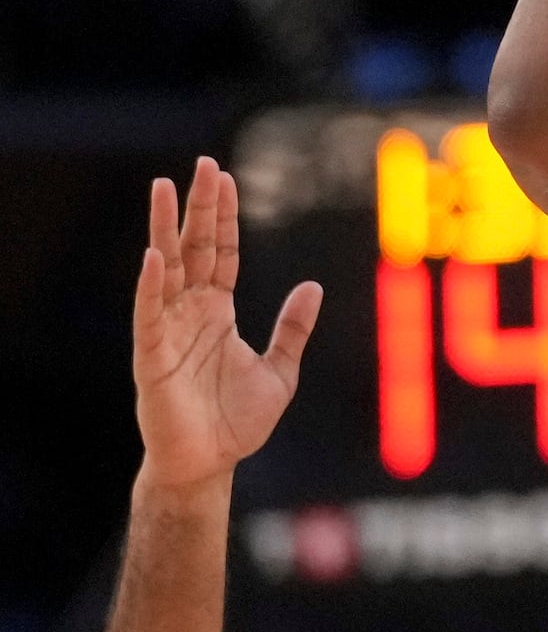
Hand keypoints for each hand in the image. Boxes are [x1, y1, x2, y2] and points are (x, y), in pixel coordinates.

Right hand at [132, 157, 321, 491]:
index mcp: (219, 311)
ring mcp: (169, 330)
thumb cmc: (237, 422)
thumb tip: (314, 285)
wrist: (210, 466)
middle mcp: (191, 312)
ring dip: (163, 229)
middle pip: (194, 248)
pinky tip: (154, 256)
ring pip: (165, 269)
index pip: (222, 252)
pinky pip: (150, 314)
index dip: (224, 216)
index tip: (226, 177)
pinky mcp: (152, 356)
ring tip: (162, 188)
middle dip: (198, 207)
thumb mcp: (280, 371)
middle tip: (202, 165)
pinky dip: (150, 285)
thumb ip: (293, 329)